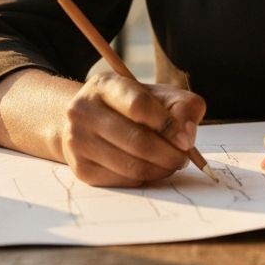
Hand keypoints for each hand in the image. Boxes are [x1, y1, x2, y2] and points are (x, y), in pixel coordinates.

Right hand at [60, 71, 205, 186]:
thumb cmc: (131, 106)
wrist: (88, 121)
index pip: (139, 105)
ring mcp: (78, 141)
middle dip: (168, 154)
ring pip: (130, 165)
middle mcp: (84, 111)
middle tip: (183, 158)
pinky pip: (122, 180)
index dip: (167, 125)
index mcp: (105, 84)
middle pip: (136, 140)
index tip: (186, 140)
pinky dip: (144, 178)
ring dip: (160, 169)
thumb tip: (186, 135)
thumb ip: (182, 106)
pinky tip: (151, 169)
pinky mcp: (81, 168)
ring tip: (172, 164)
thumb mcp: (157, 94)